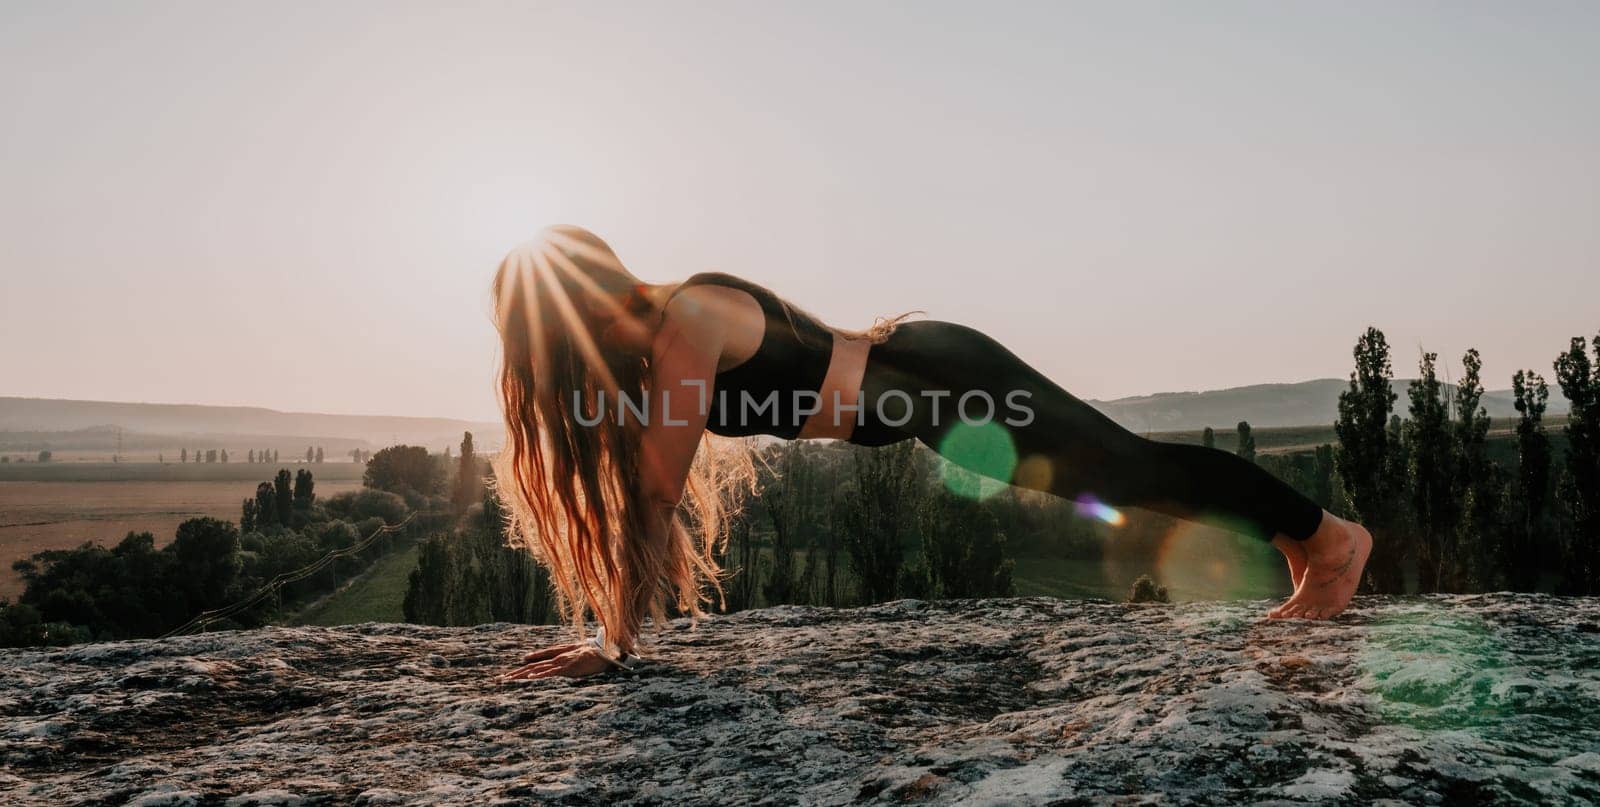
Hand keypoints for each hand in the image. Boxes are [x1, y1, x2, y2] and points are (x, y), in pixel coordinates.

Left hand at [498, 643, 616, 679]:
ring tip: (509, 679)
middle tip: (500, 679)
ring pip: (538, 669)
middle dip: (515, 673)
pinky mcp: (568, 666)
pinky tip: (529, 677)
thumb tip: (551, 662)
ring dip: (522, 674)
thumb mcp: (574, 655)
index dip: (521, 668)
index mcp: (558, 655)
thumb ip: (561, 657)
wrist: (607, 650)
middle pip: (532, 666)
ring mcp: (562, 661)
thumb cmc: (592, 654)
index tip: (507, 675)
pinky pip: (552, 671)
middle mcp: (557, 657)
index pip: (536, 661)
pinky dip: (540, 674)